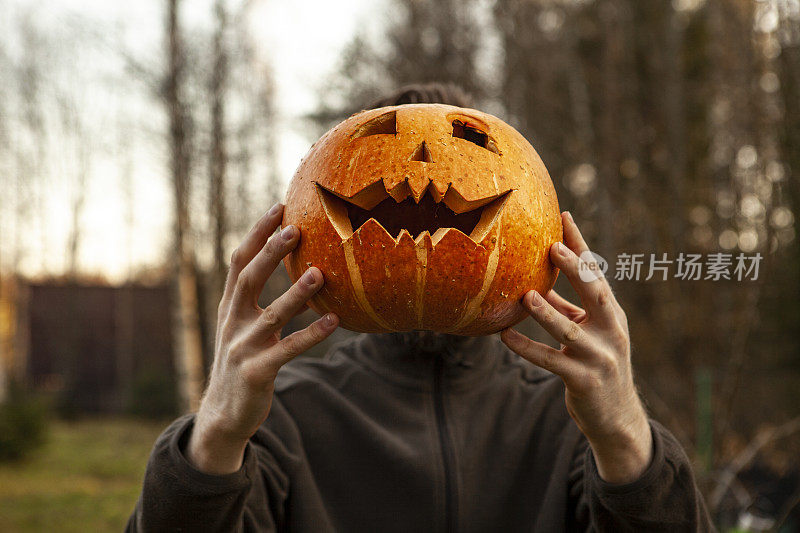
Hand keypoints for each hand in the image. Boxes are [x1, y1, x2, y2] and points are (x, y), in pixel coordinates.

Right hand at [187, 204, 338, 473]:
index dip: (257, 234)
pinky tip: (334, 320)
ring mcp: (241, 348)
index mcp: (230, 306)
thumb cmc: (244, 362)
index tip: (279, 207)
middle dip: (270, 253)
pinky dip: (311, 335)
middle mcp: (232, 322)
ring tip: (320, 274)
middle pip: (248, 279)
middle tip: (295, 229)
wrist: (224, 415)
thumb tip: (303, 269)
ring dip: (296, 294)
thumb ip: (263, 301)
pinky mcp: (256, 372)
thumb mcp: (246, 327)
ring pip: (271, 315)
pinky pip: (287, 350)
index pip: (239, 261)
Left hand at [501, 212, 651, 482]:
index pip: (597, 274)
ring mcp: (600, 357)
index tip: (564, 217)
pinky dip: (527, 349)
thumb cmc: (597, 366)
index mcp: (612, 315)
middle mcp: (612, 332)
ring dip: (547, 313)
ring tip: (527, 296)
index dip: (580, 246)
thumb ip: (567, 310)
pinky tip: (504, 337)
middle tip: (554, 246)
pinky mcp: (583, 381)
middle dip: (576, 269)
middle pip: (596, 294)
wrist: (616, 418)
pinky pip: (550, 361)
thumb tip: (535, 285)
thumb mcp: (587, 334)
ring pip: (570, 331)